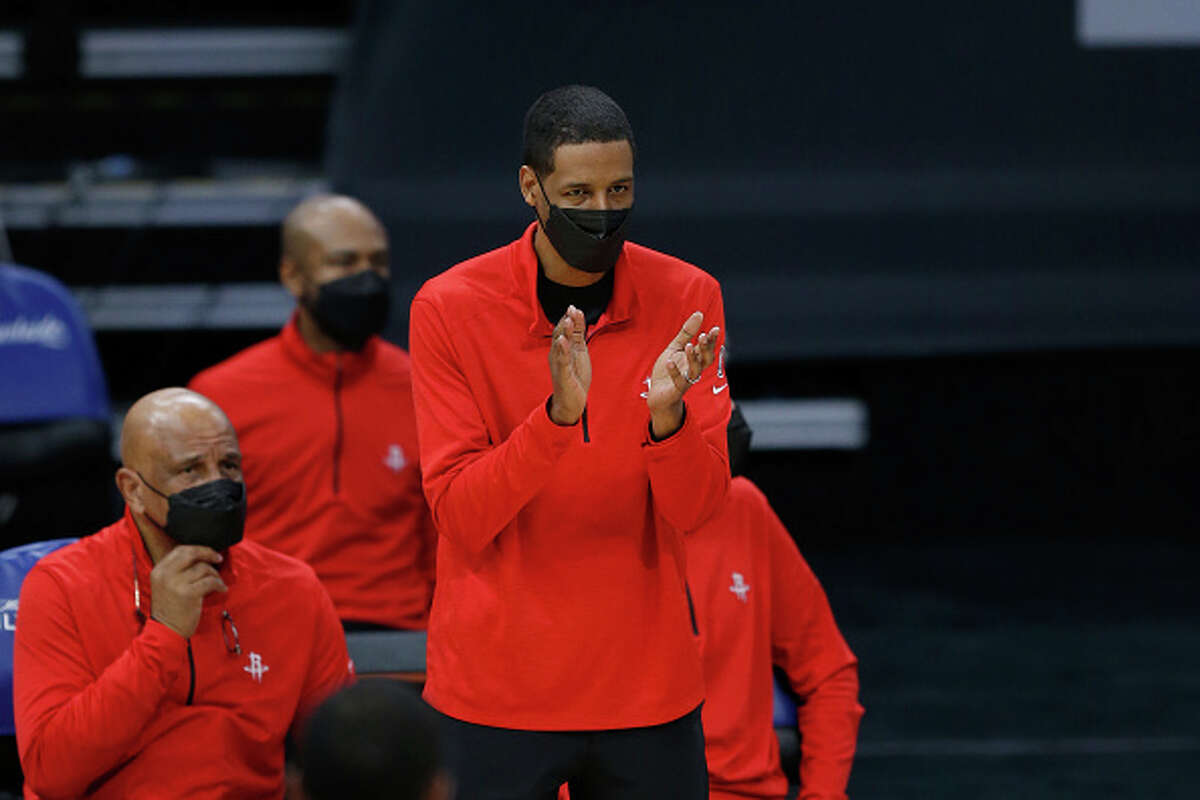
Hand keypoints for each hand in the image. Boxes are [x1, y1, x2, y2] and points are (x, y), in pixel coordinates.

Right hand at [149, 545, 226, 637]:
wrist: (166, 630)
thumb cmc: (170, 608)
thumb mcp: (165, 585)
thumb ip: (177, 570)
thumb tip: (201, 556)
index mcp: (159, 570)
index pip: (180, 549)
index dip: (198, 549)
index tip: (209, 553)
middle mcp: (165, 574)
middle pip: (191, 553)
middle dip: (208, 553)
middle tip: (218, 559)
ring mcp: (176, 584)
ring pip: (203, 568)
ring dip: (215, 574)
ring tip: (218, 582)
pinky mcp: (188, 594)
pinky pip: (210, 581)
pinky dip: (219, 584)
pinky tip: (221, 589)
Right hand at [548, 305, 590, 424]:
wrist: (571, 402)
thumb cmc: (574, 377)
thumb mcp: (579, 353)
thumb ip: (577, 336)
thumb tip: (578, 317)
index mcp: (562, 349)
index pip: (564, 330)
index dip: (569, 319)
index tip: (574, 307)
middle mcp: (557, 355)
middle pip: (560, 335)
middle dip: (565, 322)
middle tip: (571, 309)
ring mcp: (558, 364)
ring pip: (559, 345)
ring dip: (563, 332)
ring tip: (567, 320)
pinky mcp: (562, 375)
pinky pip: (561, 361)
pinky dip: (562, 350)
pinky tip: (562, 341)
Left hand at [647, 311, 720, 438]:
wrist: (657, 393)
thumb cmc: (667, 370)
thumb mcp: (675, 348)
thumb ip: (687, 333)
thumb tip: (699, 314)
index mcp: (695, 359)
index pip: (706, 349)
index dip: (711, 340)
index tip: (714, 328)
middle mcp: (693, 370)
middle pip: (706, 360)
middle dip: (706, 348)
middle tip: (703, 336)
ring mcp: (686, 380)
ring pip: (695, 371)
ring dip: (693, 358)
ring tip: (688, 346)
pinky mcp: (676, 389)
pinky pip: (678, 382)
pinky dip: (674, 372)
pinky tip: (669, 362)